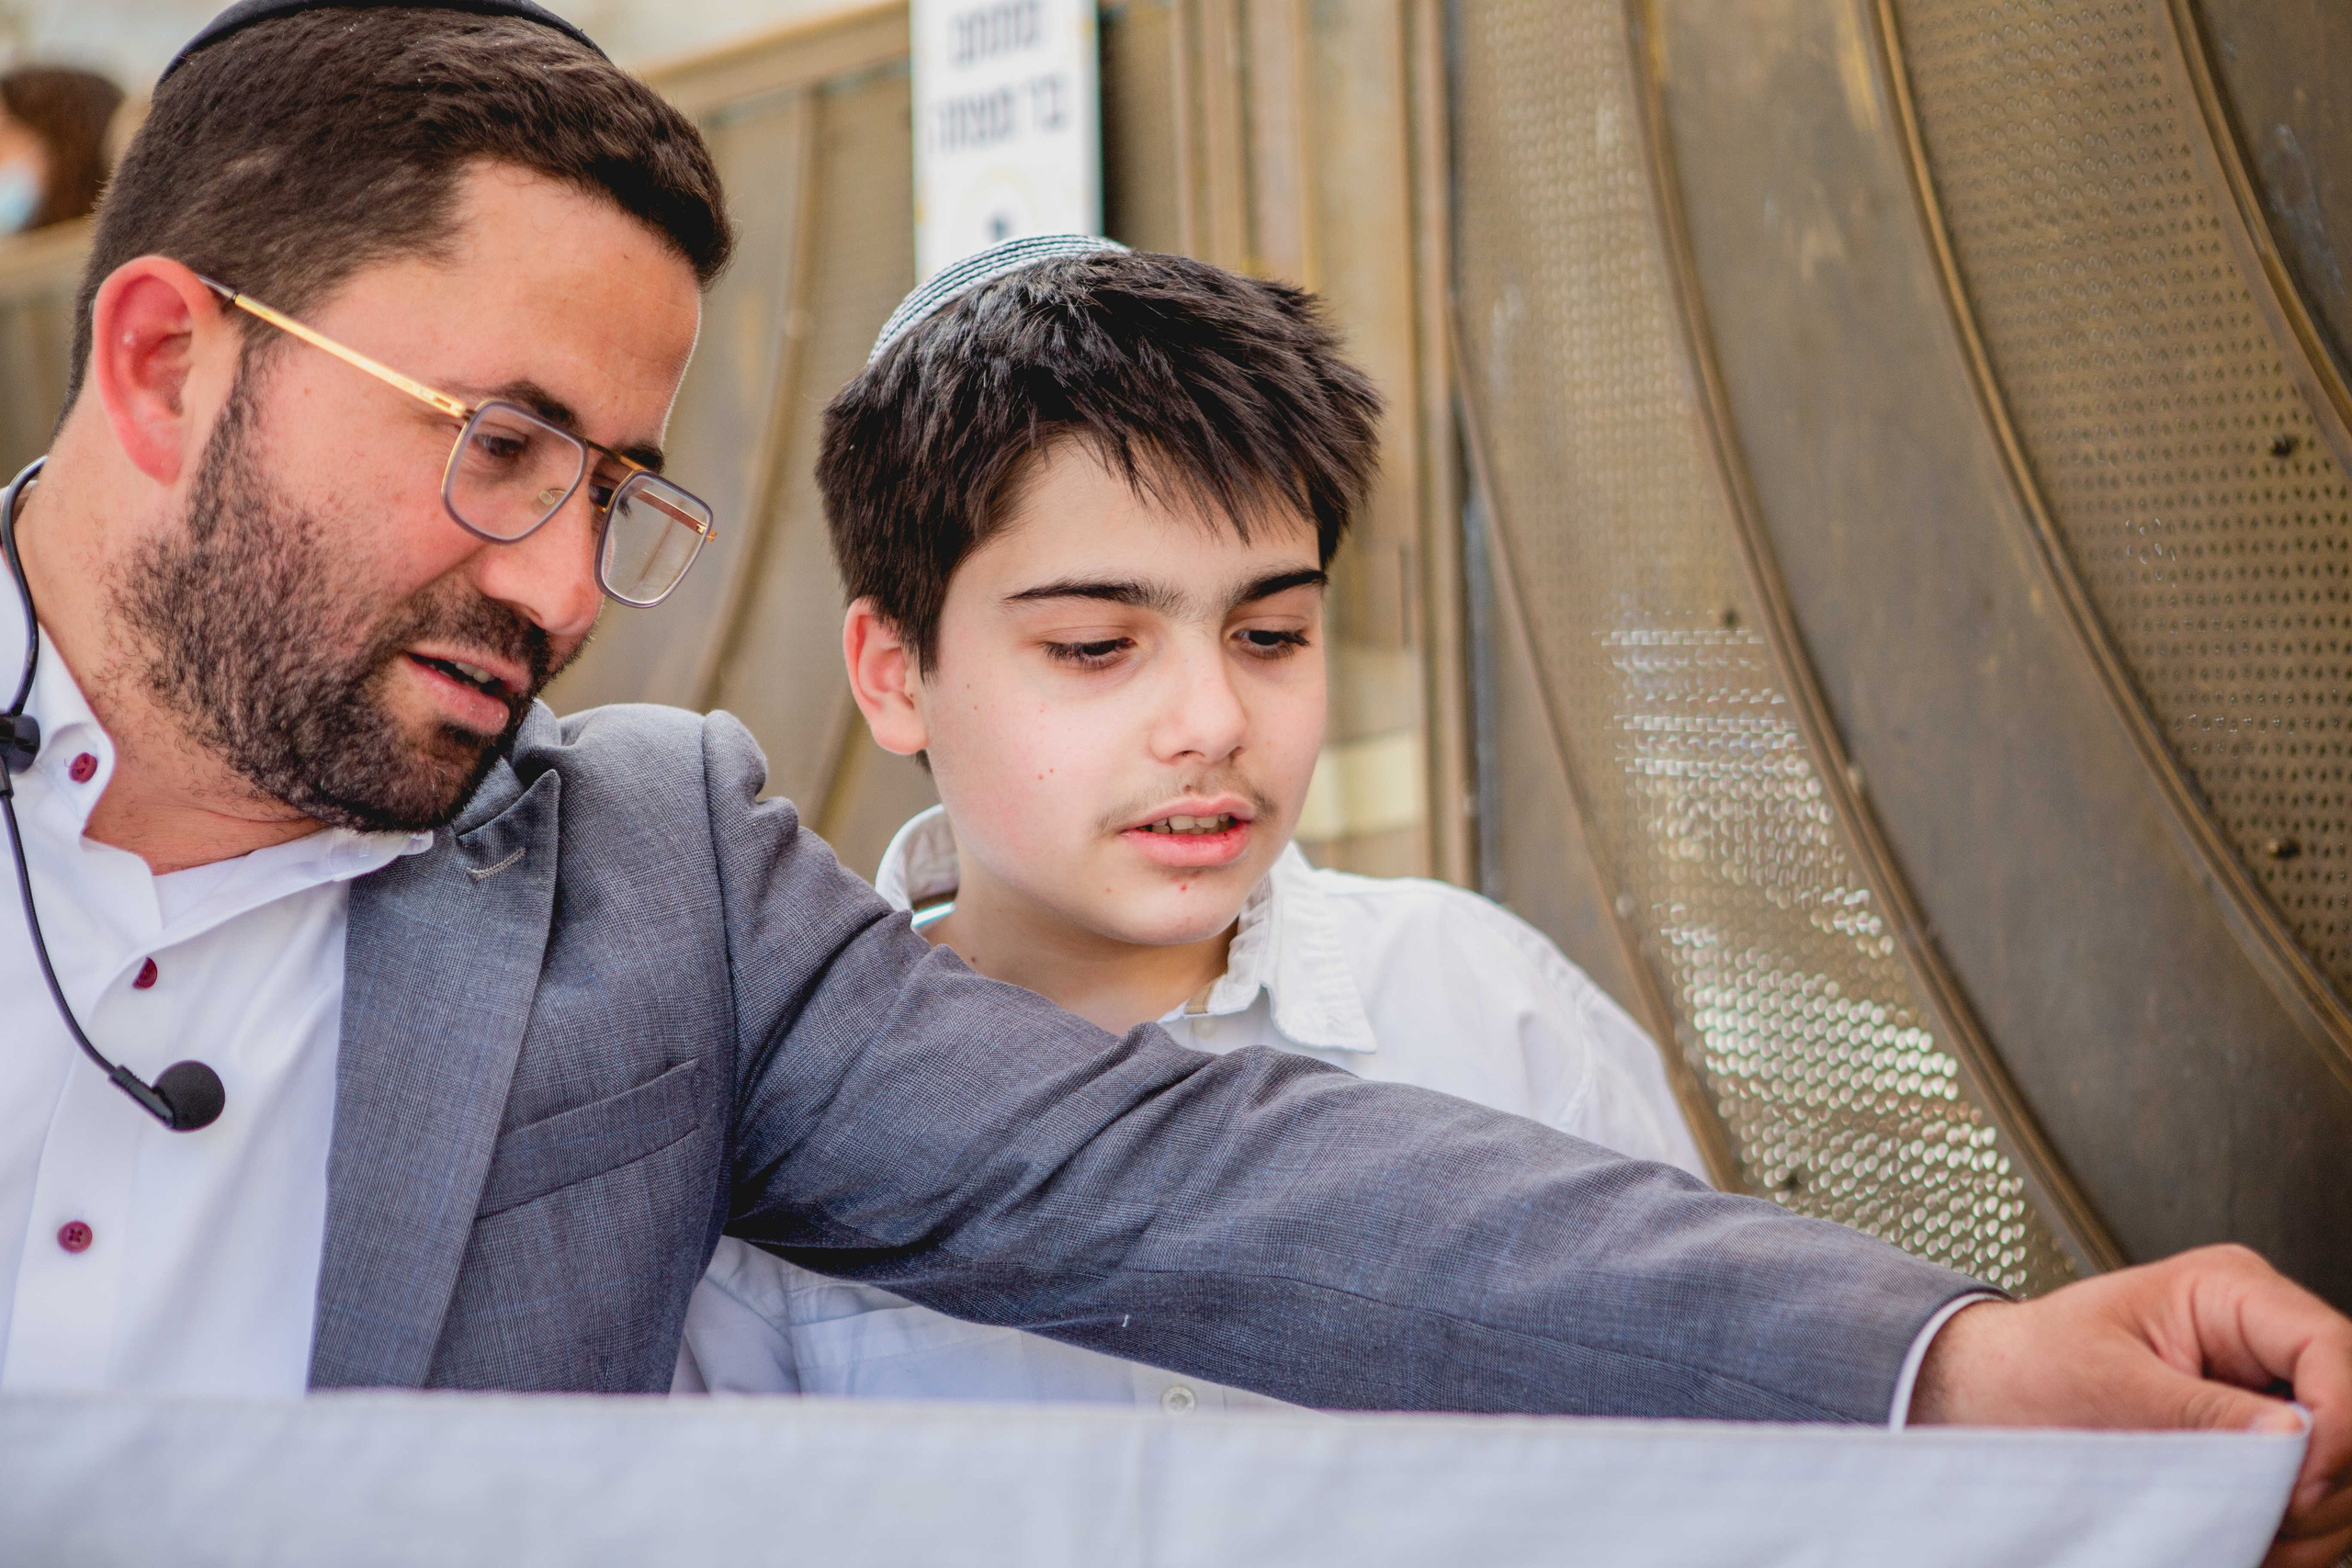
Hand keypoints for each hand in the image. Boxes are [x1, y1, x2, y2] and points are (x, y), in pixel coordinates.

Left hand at [1909, 1245, 2351, 1567]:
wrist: (1992, 1392)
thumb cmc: (2034, 1365)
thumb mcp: (2110, 1384)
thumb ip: (2201, 1412)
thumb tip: (2294, 1437)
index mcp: (2229, 1291)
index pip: (2331, 1347)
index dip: (2339, 1422)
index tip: (2301, 1485)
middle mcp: (2264, 1336)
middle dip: (2328, 1482)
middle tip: (2272, 1526)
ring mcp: (2270, 1387)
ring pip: (2344, 1463)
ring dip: (2313, 1517)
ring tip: (2251, 1539)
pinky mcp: (2261, 1437)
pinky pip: (2312, 1491)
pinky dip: (2291, 1528)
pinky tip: (2248, 1539)